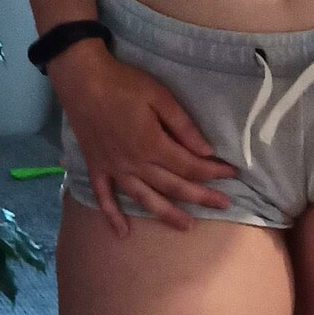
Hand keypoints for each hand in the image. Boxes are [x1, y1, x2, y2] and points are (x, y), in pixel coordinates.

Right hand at [49, 41, 239, 236]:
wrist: (82, 81)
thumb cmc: (124, 84)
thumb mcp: (160, 97)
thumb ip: (183, 126)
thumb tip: (206, 151)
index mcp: (152, 145)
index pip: (189, 166)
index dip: (212, 172)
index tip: (231, 174)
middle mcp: (134, 164)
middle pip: (173, 186)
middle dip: (201, 197)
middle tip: (225, 205)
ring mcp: (114, 169)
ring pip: (145, 199)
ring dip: (167, 215)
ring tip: (187, 226)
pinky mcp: (96, 167)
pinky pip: (104, 197)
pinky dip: (112, 216)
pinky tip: (122, 233)